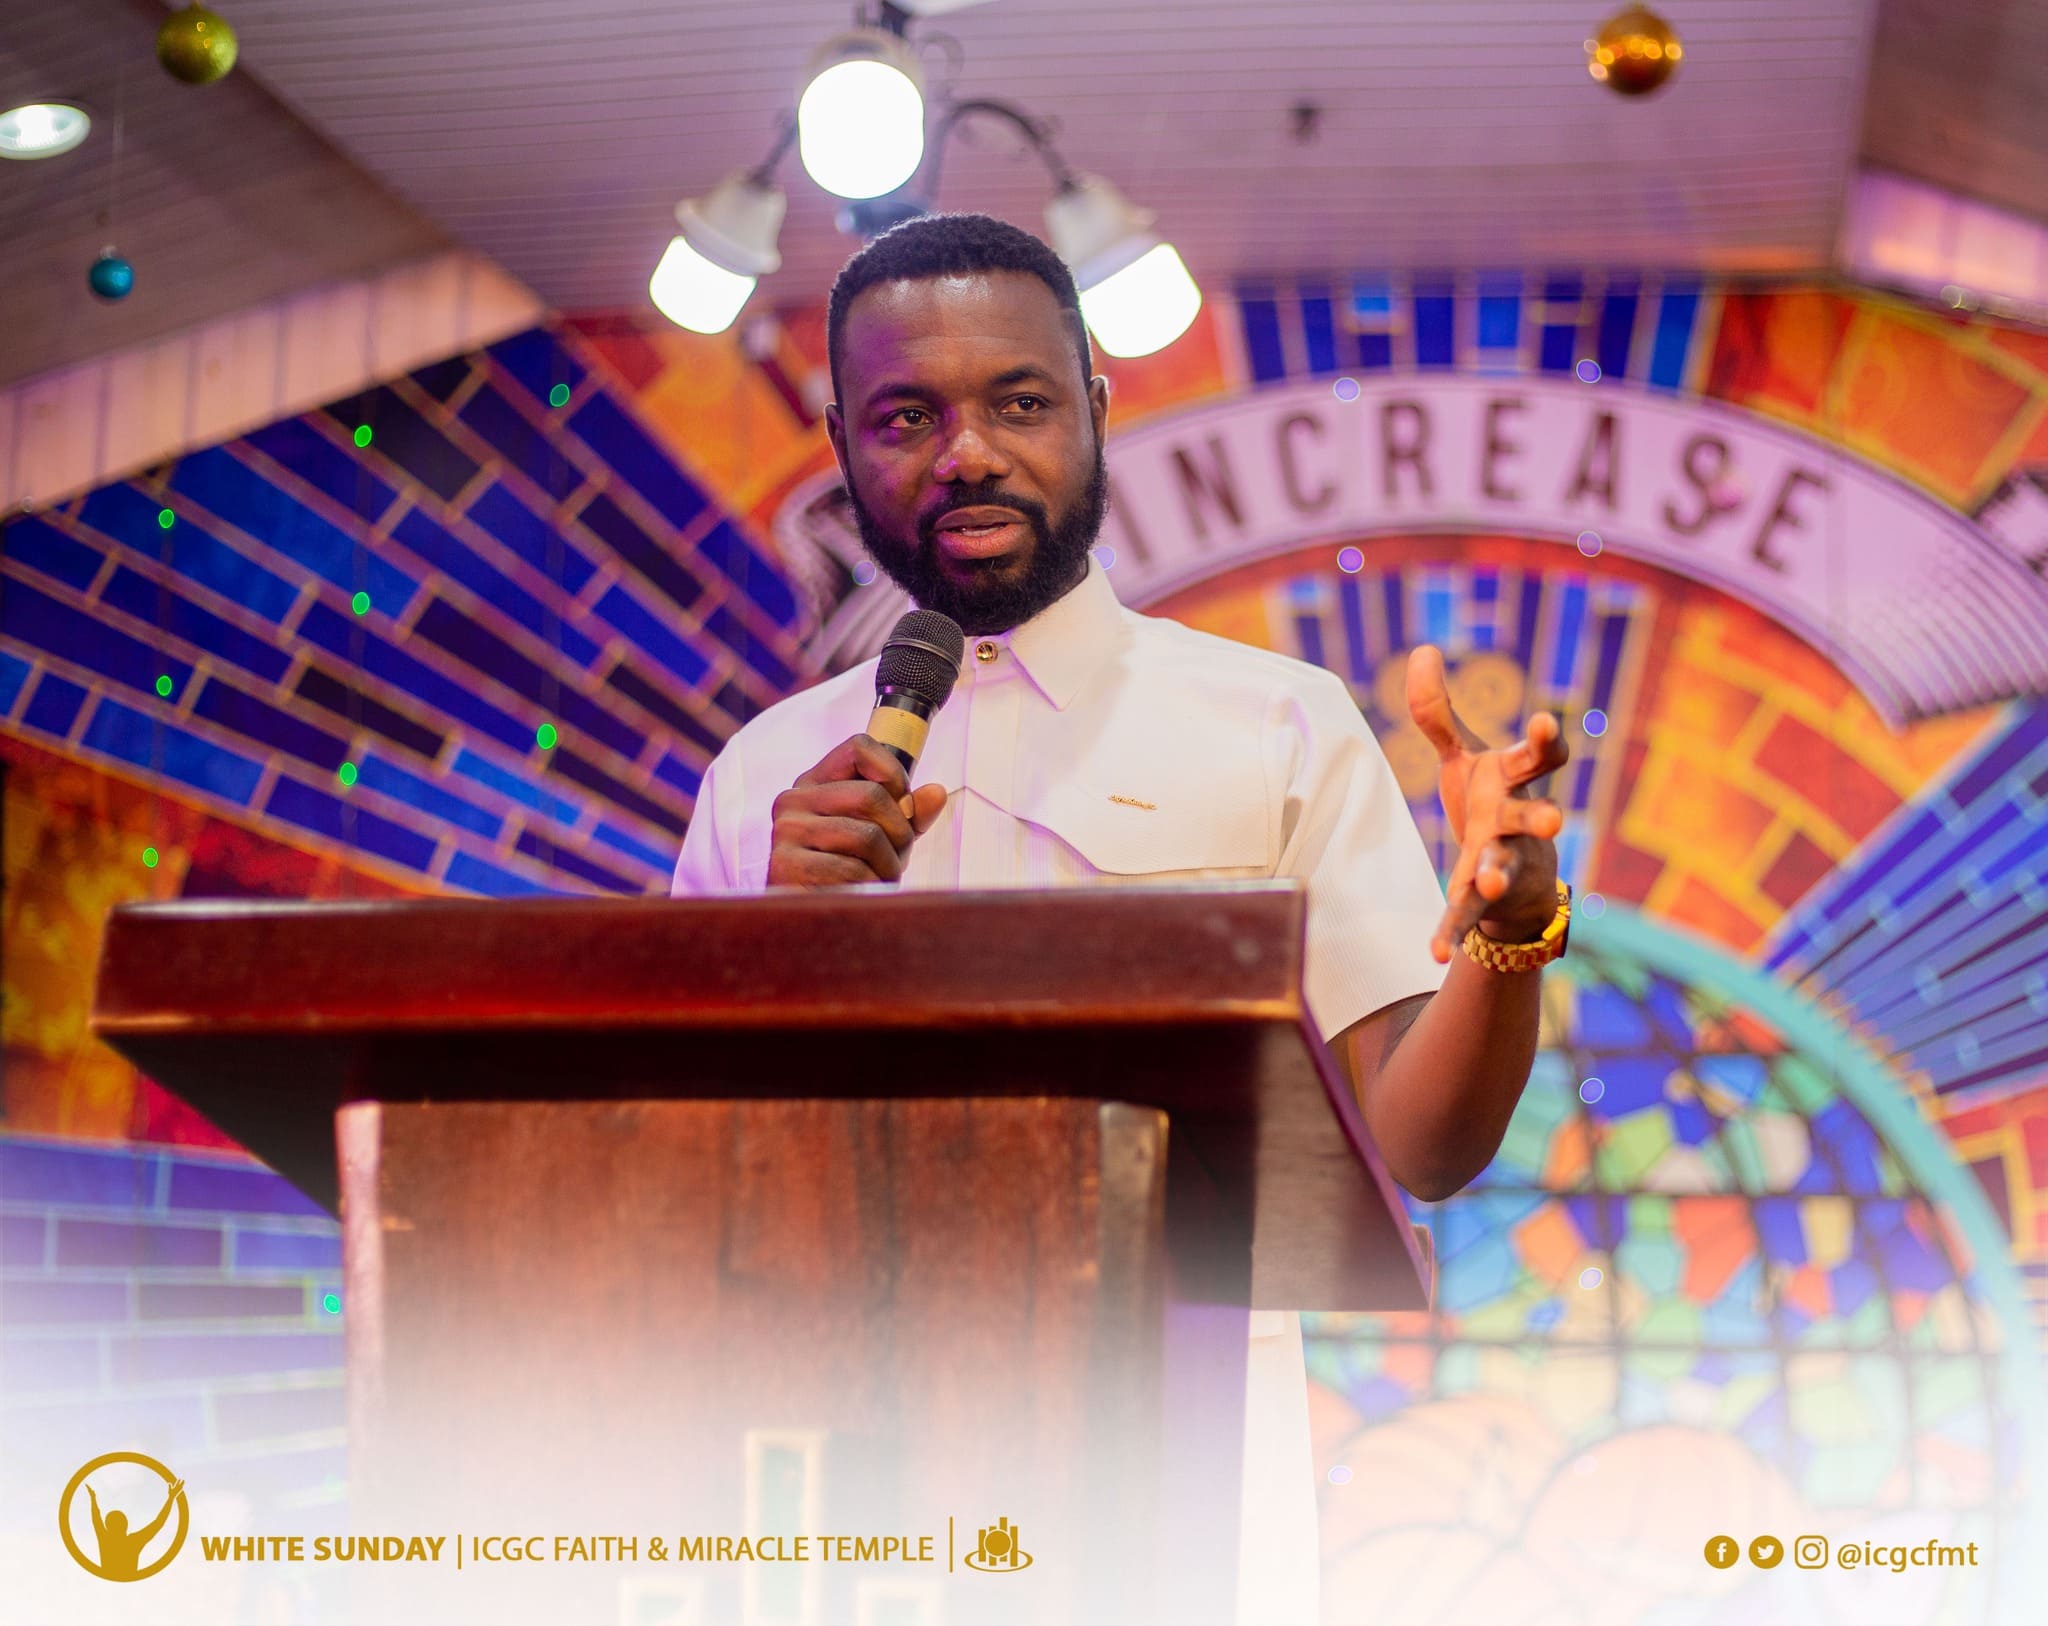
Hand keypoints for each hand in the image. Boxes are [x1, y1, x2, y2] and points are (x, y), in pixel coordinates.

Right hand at [767, 735, 948, 885]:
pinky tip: (859, 894)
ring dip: (888, 866)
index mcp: (813, 785)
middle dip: (899, 833)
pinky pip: (852, 870)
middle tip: (896, 859)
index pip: (859, 748)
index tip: (902, 805)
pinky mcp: (785, 866)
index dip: (894, 775)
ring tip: (878, 880)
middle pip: (871, 796)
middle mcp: (792, 801)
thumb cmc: (849, 876)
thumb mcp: (884, 838)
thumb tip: (936, 793)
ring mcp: (785, 832)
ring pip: (867, 836)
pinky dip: (869, 887)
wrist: (813, 924)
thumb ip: (908, 814)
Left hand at [1406, 646, 1568, 962]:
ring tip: (1488, 878)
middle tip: (1556, 816)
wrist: (1513, 878)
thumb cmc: (1491, 804)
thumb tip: (1422, 648)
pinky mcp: (1486, 898)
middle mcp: (1519, 820)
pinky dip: (1452, 931)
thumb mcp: (1463, 758)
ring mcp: (1506, 860)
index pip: (1542, 757)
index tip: (1542, 723)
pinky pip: (1469, 914)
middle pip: (1534, 814)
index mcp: (1515, 780)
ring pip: (1505, 865)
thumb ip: (1438, 712)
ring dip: (1498, 871)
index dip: (1545, 741)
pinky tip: (1435, 952)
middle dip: (1541, 814)